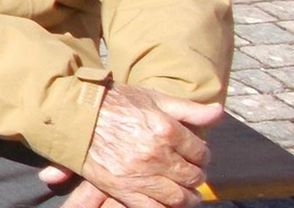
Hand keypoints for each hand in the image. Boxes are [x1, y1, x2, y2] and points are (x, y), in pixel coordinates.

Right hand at [38, 84, 221, 207]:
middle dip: (196, 176)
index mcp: (166, 130)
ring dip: (187, 197)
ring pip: (178, 197)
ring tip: (185, 193)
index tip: (196, 155)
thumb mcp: (152, 97)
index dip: (202, 155)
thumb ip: (188, 108)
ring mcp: (139, 175)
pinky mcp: (122, 189)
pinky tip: (166, 200)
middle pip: (192, 176)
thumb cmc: (115, 102)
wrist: (75, 114)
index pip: (201, 152)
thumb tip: (218, 112)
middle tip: (192, 174)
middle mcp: (156, 154)